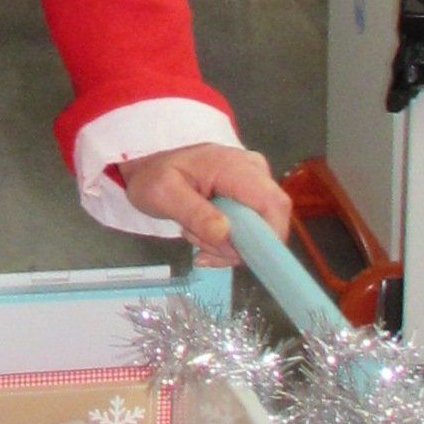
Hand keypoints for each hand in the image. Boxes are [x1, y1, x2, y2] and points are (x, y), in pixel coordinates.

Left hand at [121, 142, 291, 266]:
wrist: (149, 168)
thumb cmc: (154, 177)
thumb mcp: (164, 195)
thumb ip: (195, 214)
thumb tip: (225, 233)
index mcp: (236, 166)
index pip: (274, 204)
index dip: (268, 237)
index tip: (237, 257)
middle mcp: (255, 171)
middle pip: (269, 222)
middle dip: (236, 246)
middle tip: (199, 245)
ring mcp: (255, 183)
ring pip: (260, 231)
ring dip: (226, 245)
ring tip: (193, 231)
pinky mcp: (250, 197)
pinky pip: (251, 230)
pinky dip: (227, 242)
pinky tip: (202, 235)